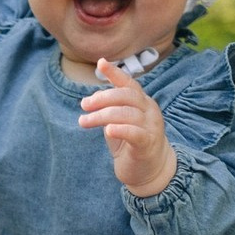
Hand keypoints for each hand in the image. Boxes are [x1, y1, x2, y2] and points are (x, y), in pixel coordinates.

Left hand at [78, 59, 176, 195]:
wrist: (150, 171)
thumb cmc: (130, 143)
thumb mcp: (118, 122)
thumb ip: (109, 108)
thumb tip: (93, 97)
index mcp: (142, 102)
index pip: (129, 83)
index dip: (115, 73)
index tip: (100, 63)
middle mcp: (149, 110)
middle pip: (126, 96)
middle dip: (102, 98)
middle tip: (84, 105)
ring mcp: (151, 126)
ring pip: (126, 114)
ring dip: (102, 116)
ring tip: (83, 122)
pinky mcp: (148, 144)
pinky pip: (135, 133)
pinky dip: (121, 130)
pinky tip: (108, 130)